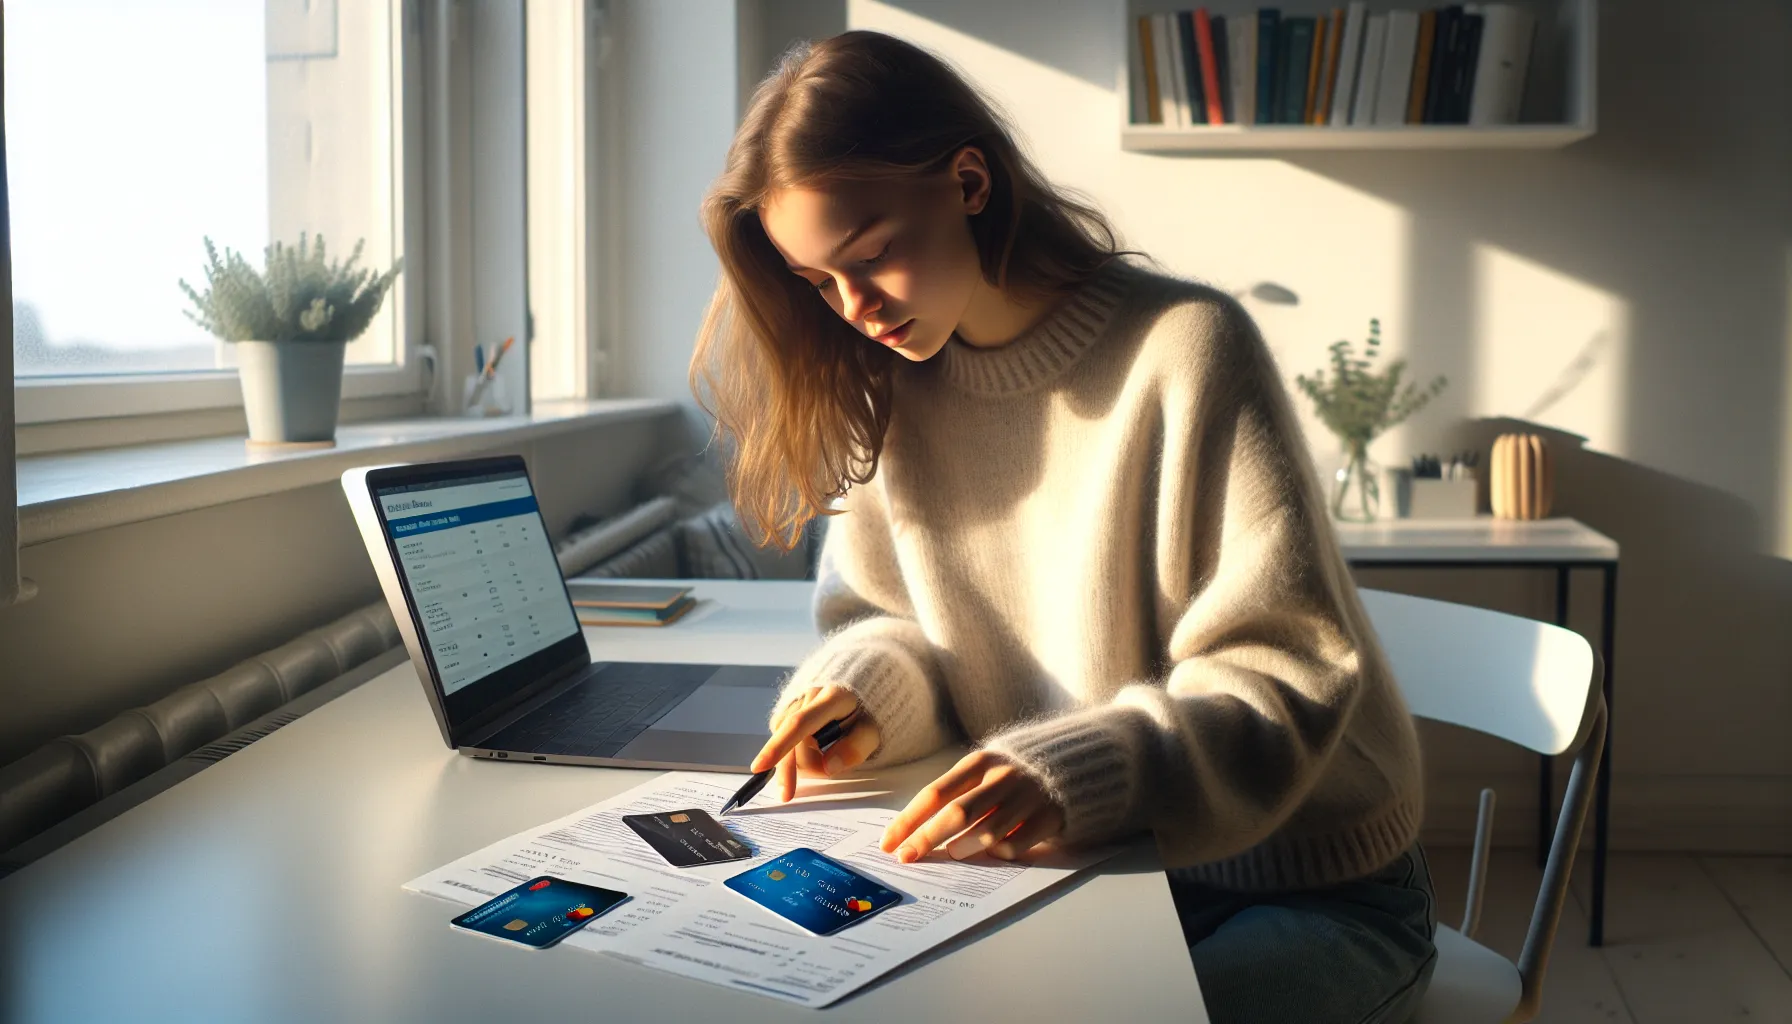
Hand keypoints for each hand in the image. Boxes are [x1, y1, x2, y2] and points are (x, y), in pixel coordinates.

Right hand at [749, 685, 881, 802]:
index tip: (759, 767)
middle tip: (793, 793)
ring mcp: (794, 702)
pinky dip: (796, 752)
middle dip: (800, 769)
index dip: (778, 747)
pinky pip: (783, 739)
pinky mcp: (786, 711)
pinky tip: (814, 749)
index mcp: (833, 697)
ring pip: (786, 743)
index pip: (799, 724)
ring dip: (804, 760)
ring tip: (827, 755)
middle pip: (792, 742)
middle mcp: (808, 696)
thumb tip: (829, 766)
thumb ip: (856, 748)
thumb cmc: (867, 713)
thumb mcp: (874, 731)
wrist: (859, 689)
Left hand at [880, 750, 1062, 862]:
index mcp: (980, 761)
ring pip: (986, 833)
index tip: (889, 842)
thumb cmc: (1015, 772)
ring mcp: (1028, 796)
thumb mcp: (986, 769)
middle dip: (926, 839)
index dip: (909, 820)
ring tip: (953, 852)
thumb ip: (957, 792)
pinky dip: (999, 853)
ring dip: (963, 848)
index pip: (935, 793)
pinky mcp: (1049, 816)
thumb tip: (915, 830)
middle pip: (956, 814)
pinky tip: (995, 851)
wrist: (1075, 761)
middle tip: (908, 858)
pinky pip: (1015, 845)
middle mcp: (1002, 777)